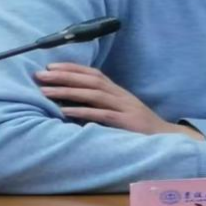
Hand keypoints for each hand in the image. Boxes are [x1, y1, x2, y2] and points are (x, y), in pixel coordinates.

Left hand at [36, 63, 202, 139]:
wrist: (166, 139)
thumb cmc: (138, 128)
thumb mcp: (120, 111)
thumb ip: (102, 105)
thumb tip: (73, 102)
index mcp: (117, 91)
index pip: (93, 73)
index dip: (71, 68)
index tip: (49, 66)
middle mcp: (120, 95)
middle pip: (89, 80)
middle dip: (63, 76)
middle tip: (39, 75)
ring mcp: (124, 108)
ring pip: (93, 94)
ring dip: (67, 91)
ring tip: (46, 92)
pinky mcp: (126, 122)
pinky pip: (102, 115)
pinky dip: (82, 112)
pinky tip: (65, 112)